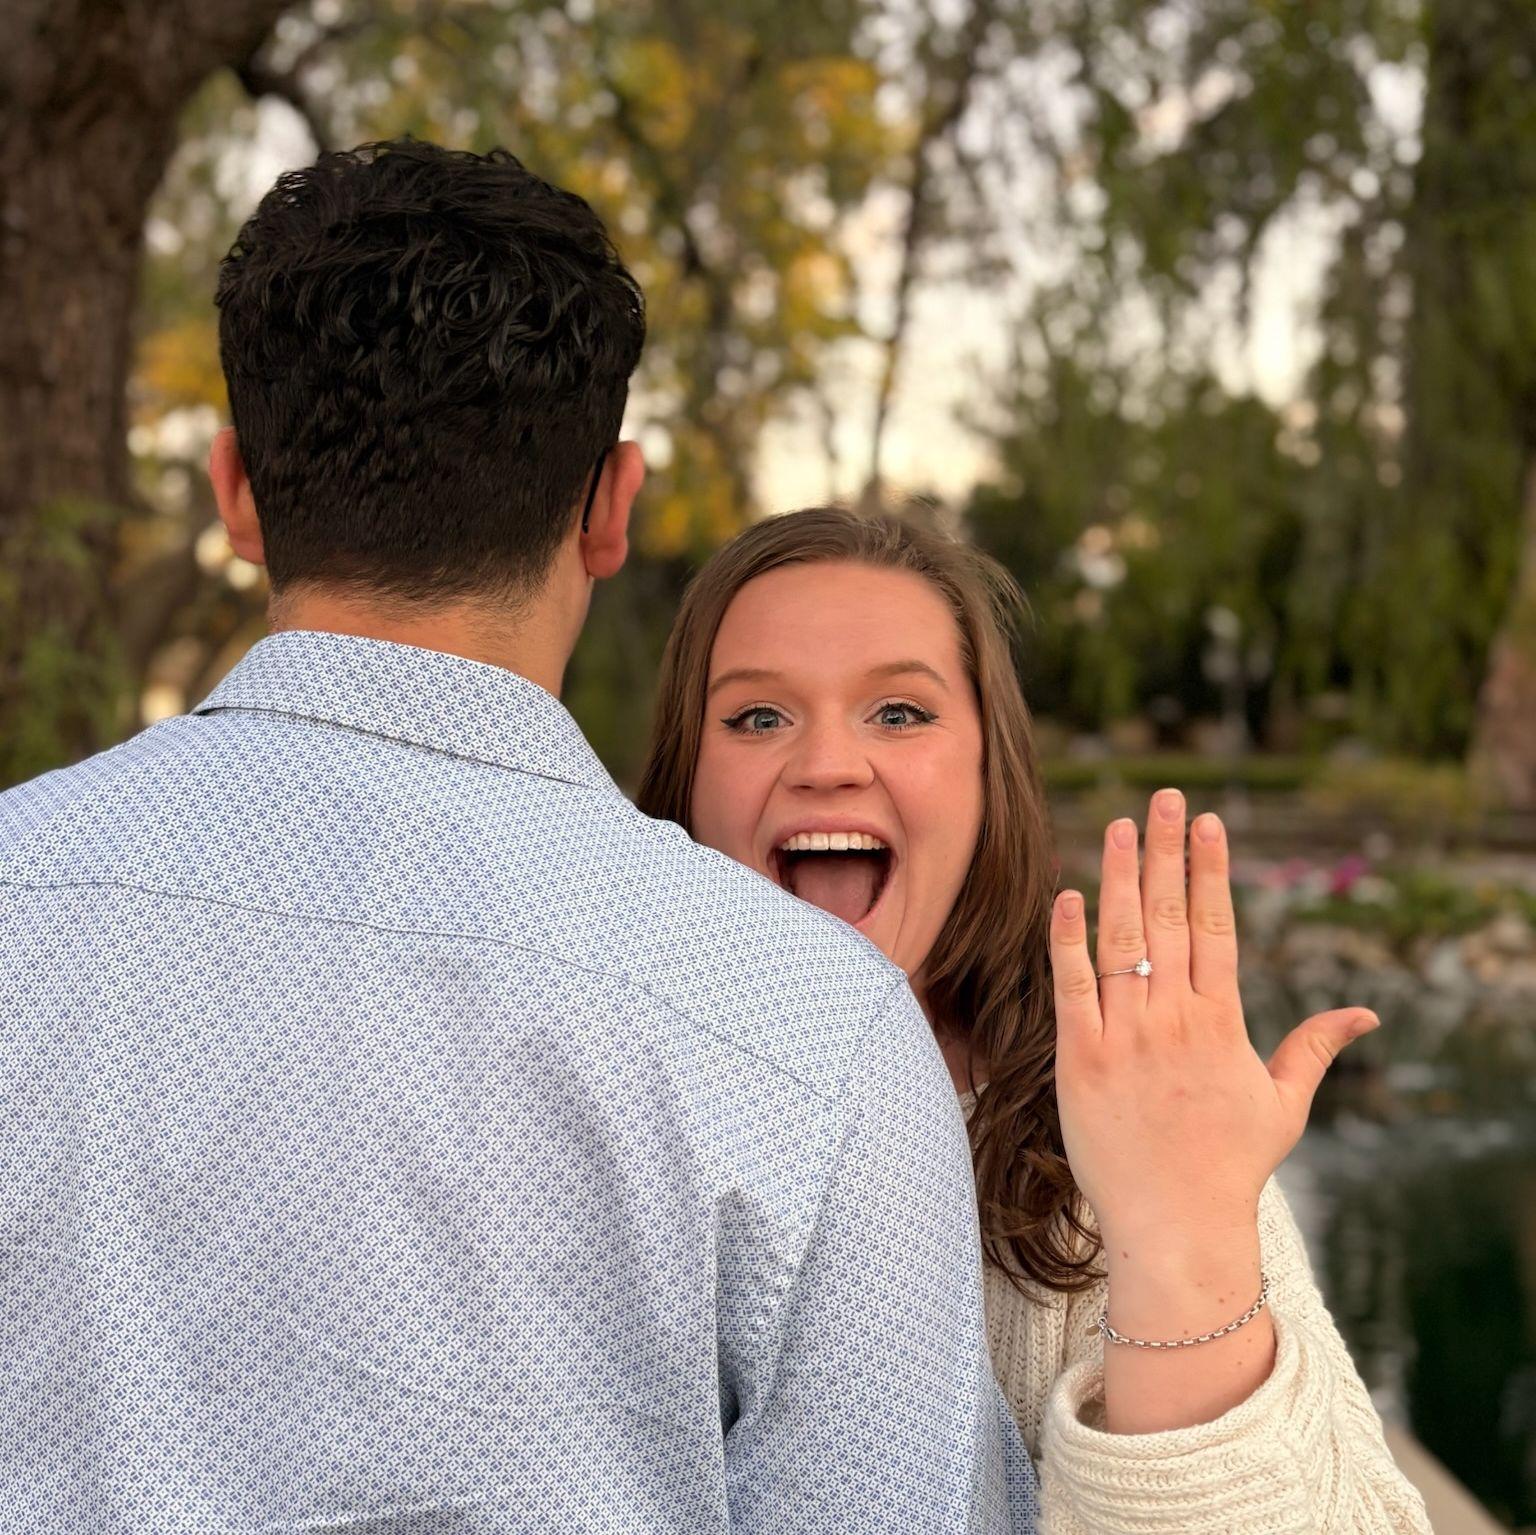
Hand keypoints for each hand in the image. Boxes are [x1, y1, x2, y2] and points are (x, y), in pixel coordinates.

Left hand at [1049, 788, 1378, 1251]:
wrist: (1176, 1226)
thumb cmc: (1229, 1166)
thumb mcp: (1283, 1104)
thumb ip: (1315, 1048)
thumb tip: (1364, 1012)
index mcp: (1221, 1022)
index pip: (1217, 926)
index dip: (1210, 869)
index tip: (1207, 821)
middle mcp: (1175, 1019)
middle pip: (1170, 917)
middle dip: (1166, 851)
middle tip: (1164, 796)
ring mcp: (1126, 1036)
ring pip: (1120, 939)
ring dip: (1118, 877)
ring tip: (1116, 825)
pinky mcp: (1081, 1058)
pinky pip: (1072, 987)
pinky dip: (1067, 941)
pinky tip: (1066, 897)